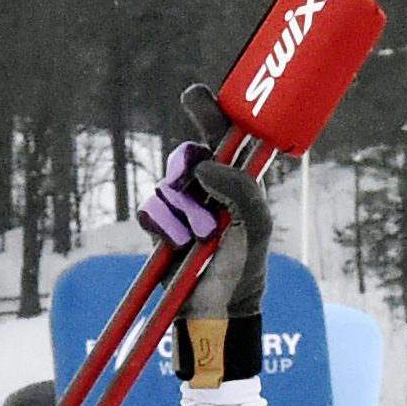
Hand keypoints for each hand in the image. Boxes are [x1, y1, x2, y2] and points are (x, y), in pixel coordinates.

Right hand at [152, 120, 273, 390]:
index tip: (194, 96)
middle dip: (188, 164)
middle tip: (198, 181)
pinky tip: (180, 243)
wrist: (219, 309)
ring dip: (184, 209)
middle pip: (187, 153)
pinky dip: (164, 225)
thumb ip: (241, 188)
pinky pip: (149, 209)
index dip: (208, 111)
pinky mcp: (159, 228)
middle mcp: (206, 187)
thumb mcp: (256, 225)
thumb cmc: (245, 266)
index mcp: (235, 179)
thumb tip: (205, 165)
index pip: (222, 135)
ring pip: (168, 183)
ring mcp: (180, 207)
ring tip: (202, 236)